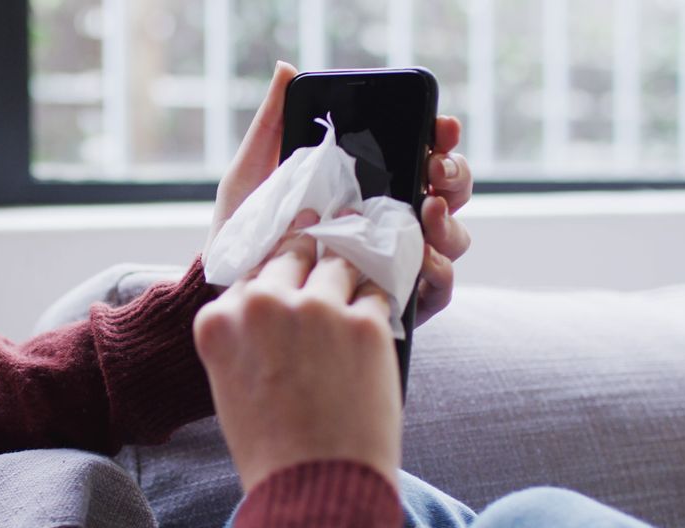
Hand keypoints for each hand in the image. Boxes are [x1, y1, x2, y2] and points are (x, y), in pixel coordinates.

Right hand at [194, 210, 402, 491]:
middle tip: (328, 231)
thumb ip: (246, 332)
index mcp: (220, 320)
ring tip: (357, 285)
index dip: (276, 262)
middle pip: (293, 252)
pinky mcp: (364, 324)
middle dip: (311, 248)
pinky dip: (378, 305)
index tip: (292, 248)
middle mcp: (263, 304)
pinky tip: (375, 322)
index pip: (252, 267)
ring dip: (349, 276)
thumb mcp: (233, 382)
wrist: (314, 489)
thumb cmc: (272, 446)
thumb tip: (279, 297)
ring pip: (340, 265)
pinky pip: (377, 294)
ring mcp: (316, 310)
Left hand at [204, 62, 473, 325]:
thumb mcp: (253, 174)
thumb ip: (273, 124)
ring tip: (429, 211)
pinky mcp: (397, 301)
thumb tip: (286, 69)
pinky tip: (423, 259)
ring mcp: (399, 260)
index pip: (421, 153)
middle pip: (449, 191)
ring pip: (452, 237)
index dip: (440, 136)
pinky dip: (440, 271)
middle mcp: (391, 220)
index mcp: (369, 185)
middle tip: (434, 169)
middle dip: (455, 174)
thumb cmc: (243, 233)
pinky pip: (439, 288)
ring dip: (451, 222)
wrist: (229, 292)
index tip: (441, 125)